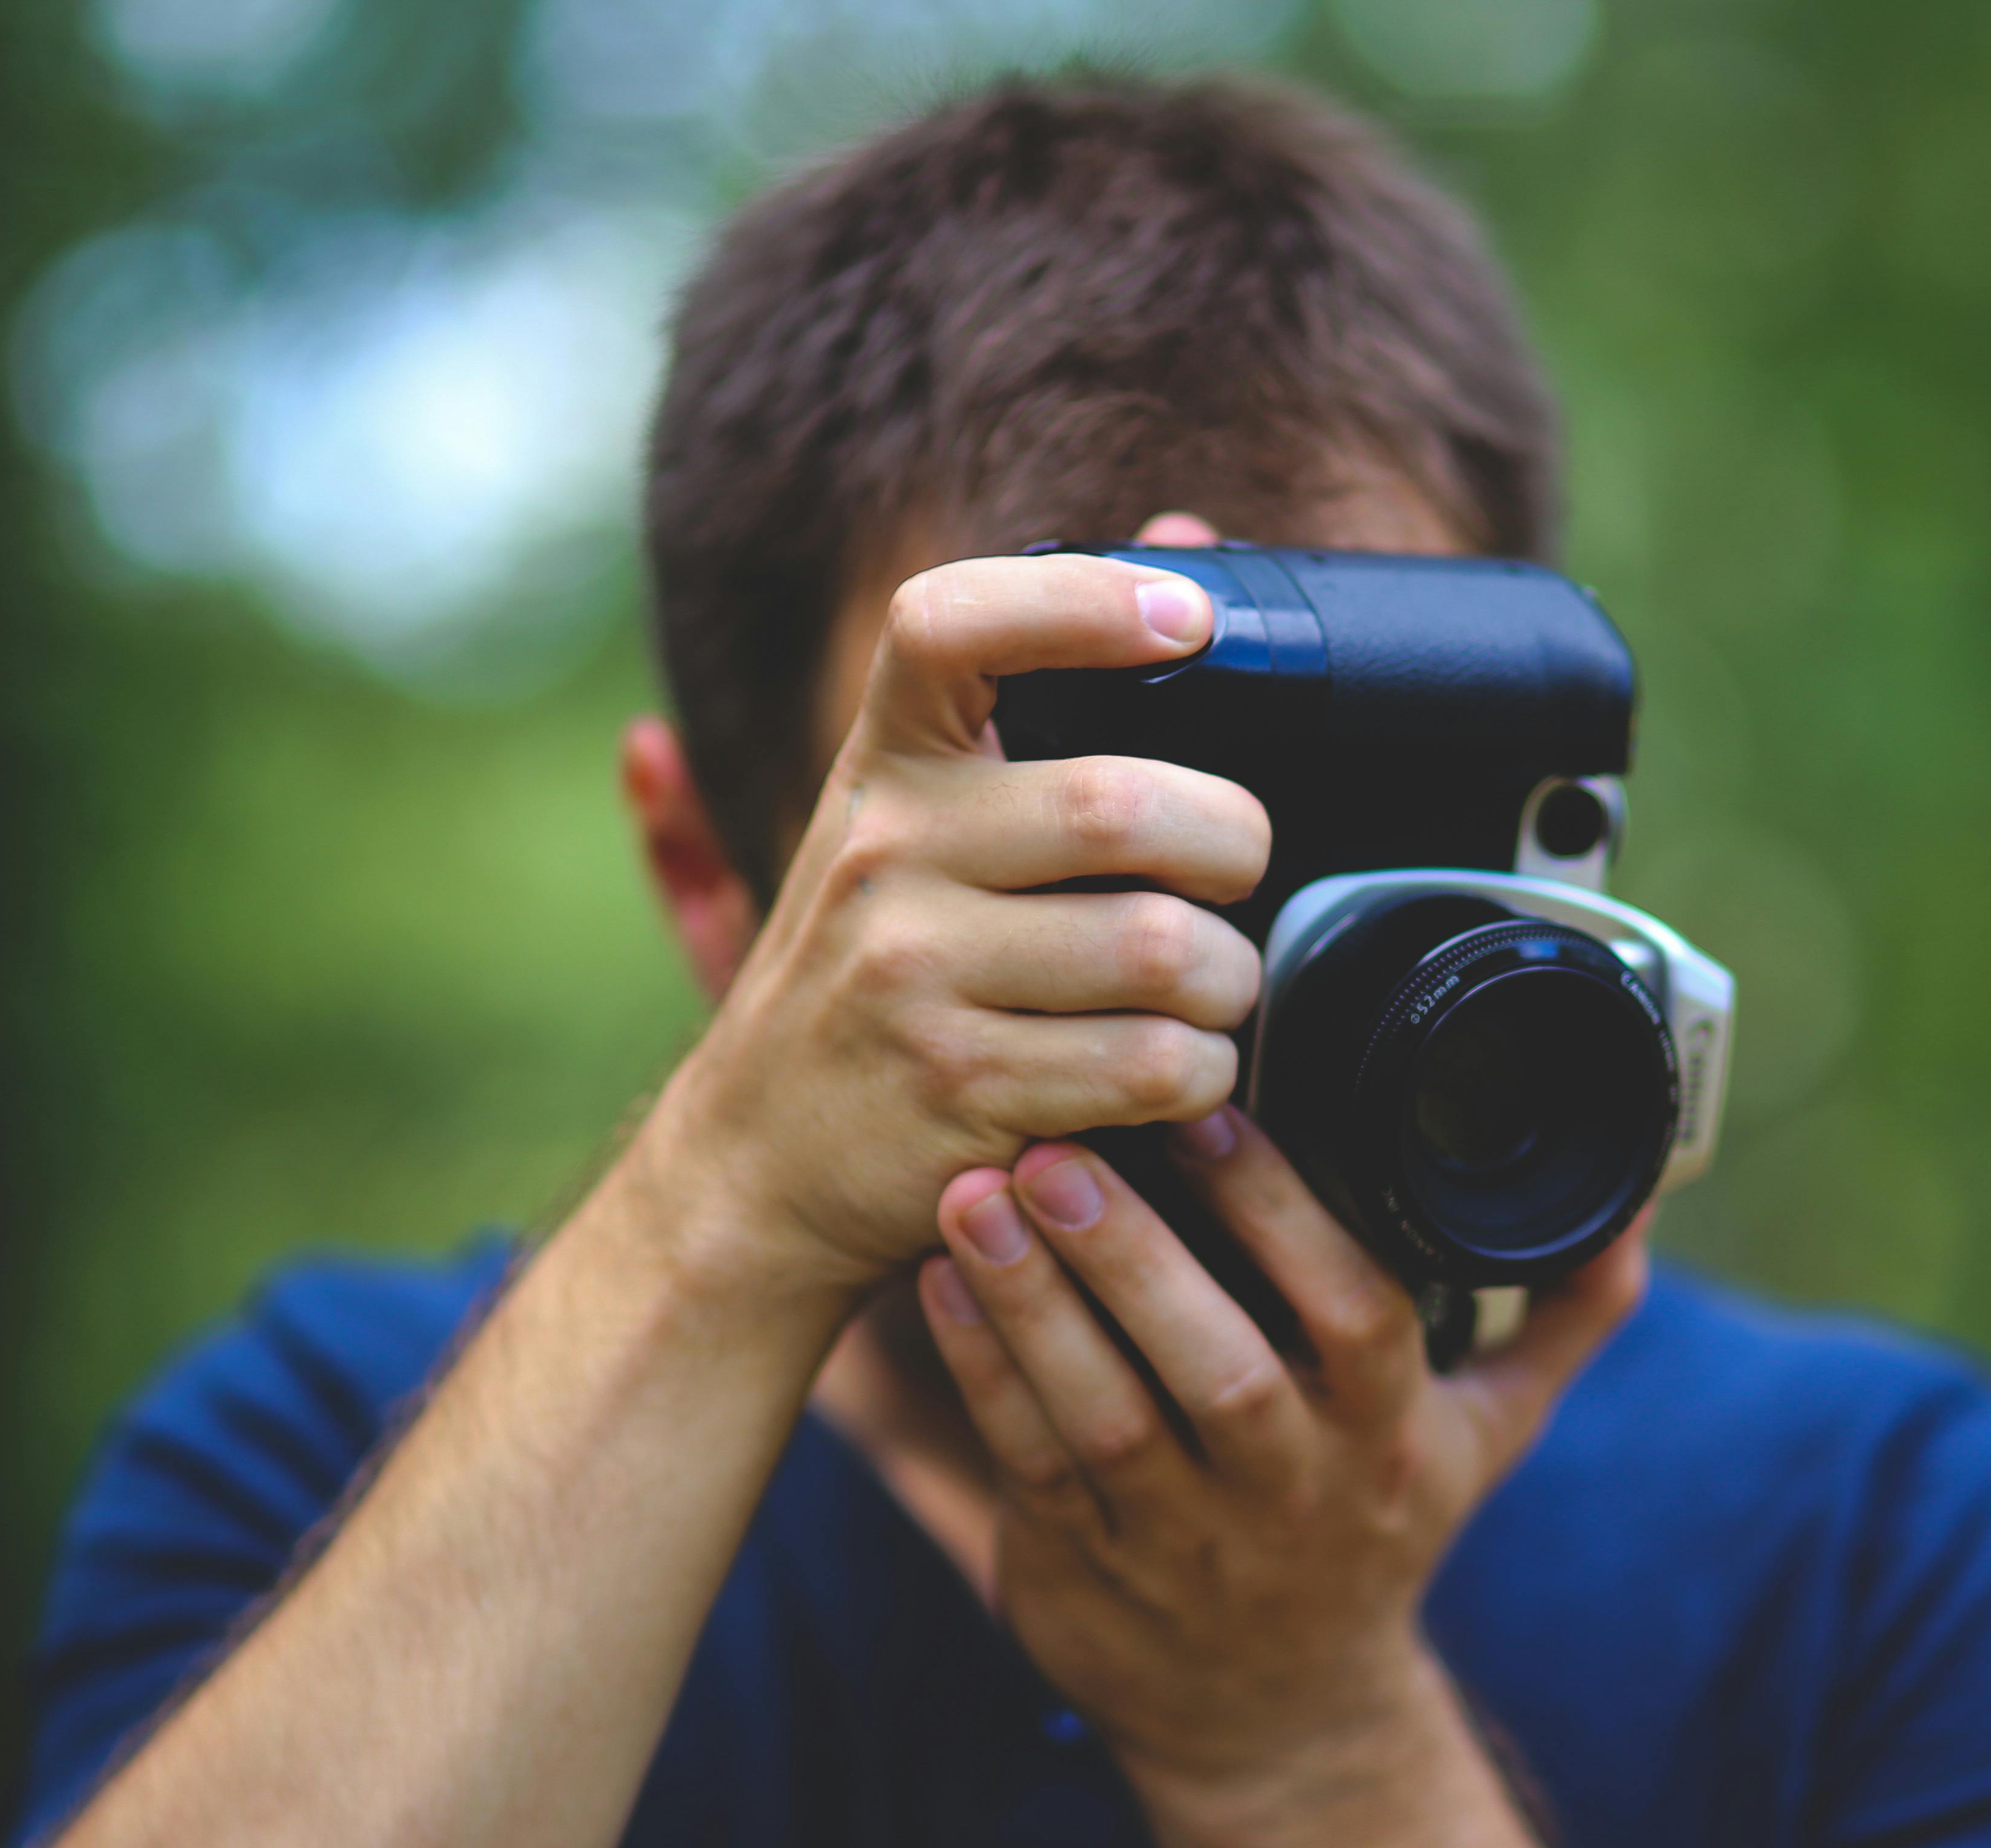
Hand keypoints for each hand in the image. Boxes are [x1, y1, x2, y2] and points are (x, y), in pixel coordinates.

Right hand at [641, 554, 1271, 1294]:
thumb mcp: (917, 823)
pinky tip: (1175, 1072)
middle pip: (1123, 806)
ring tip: (1208, 992)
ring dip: (1228, 982)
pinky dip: (1202, 1075)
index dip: (1080, 600)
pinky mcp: (958, 1092)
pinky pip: (1152, 1065)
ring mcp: (913, 976)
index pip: (951, 623)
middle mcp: (886, 854)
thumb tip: (1185, 543)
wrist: (756, 1160)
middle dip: (1234, 847)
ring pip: (1161, 950)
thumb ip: (1035, 699)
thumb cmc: (875, 973)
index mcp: (884, 763)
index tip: (1184, 618)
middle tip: (1234, 880)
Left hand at [915, 1108, 1645, 1812]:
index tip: (1210, 1108)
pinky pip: (1031, 1468)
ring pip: (1109, 1420)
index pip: (1358, 1312)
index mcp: (1390, 1437)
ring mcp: (1187, 1543)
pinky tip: (934, 1287)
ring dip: (1037, 1309)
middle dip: (1134, 1257)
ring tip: (973, 1198)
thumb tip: (1640, 1200)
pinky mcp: (1089, 1575)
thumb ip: (1562, 1316)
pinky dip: (981, 1377)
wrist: (1283, 1729)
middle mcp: (1295, 1492)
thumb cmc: (1378, 1536)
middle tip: (1054, 1148)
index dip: (1283, 1214)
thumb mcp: (1484, 1438)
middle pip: (1221, 1368)